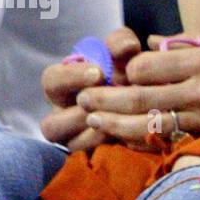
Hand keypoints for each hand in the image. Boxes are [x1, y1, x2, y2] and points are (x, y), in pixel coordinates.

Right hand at [40, 27, 142, 151]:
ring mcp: (75, 139)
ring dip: (96, 130)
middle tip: (107, 100)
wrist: (149, 100)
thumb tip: (125, 48)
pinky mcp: (92, 155)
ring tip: (119, 116)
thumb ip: (121, 43)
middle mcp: (62, 116)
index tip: (98, 73)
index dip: (71, 78)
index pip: (51, 80)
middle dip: (80, 113)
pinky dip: (112, 143)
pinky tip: (130, 131)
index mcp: (63, 86)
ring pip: (70, 144)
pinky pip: (92, 156)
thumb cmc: (127, 69)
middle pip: (50, 125)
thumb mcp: (125, 51)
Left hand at [74, 33, 199, 144]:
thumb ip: (188, 41)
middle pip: (140, 97)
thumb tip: (152, 41)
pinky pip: (167, 137)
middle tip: (83, 98)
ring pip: (148, 124)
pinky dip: (142, 137)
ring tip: (94, 119)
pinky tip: (124, 133)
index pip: (148, 65)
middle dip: (106, 99)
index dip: (126, 68)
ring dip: (116, 123)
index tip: (116, 68)